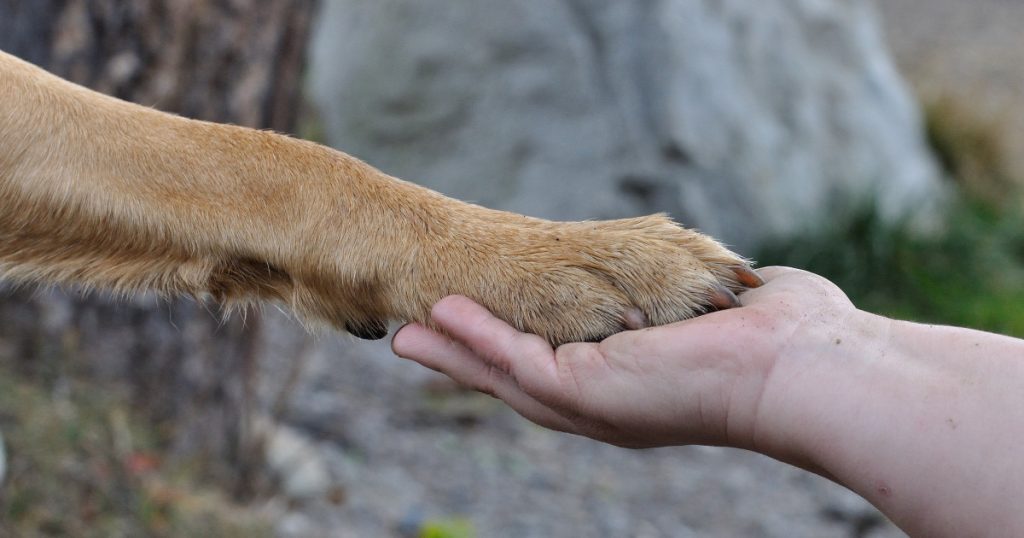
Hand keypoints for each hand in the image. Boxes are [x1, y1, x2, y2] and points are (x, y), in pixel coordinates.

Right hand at [391, 266, 860, 449]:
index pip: (560, 365)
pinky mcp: (586, 390)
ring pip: (504, 376)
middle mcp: (606, 403)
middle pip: (517, 380)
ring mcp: (592, 403)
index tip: (478, 326)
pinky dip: (475, 338)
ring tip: (408, 332)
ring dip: (454, 352)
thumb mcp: (722, 308)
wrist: (805, 366)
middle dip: (466, 359)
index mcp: (633, 386)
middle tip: (414, 341)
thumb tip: (732, 281)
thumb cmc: (784, 336)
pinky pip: (515, 360)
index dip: (514, 347)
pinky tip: (440, 317)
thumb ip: (704, 296)